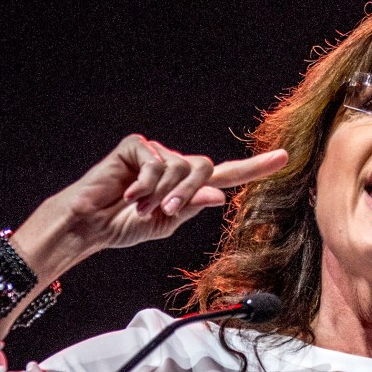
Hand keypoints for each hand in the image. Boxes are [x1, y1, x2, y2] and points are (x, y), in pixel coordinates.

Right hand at [10, 135, 288, 282]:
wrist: (88, 224)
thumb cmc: (123, 225)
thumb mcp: (164, 224)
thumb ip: (191, 208)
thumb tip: (220, 195)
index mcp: (186, 184)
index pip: (226, 174)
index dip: (254, 167)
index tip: (283, 158)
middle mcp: (174, 164)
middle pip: (205, 167)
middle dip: (188, 194)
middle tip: (166, 213)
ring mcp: (156, 153)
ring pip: (181, 167)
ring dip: (162, 194)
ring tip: (140, 207)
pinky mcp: (136, 147)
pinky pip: (156, 162)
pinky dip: (145, 185)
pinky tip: (128, 195)